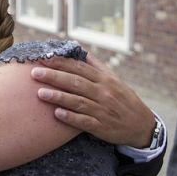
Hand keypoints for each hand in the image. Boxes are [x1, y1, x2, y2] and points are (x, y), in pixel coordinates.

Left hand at [31, 54, 154, 147]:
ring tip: (41, 93)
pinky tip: (57, 114)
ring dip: (59, 97)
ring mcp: (102, 110)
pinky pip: (84, 122)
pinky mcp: (102, 127)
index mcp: (104, 80)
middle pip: (76, 82)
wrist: (142, 125)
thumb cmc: (123, 99)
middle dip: (54, 76)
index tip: (44, 58)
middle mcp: (103, 93)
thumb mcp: (113, 79)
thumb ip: (95, 65)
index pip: (79, 68)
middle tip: (35, 73)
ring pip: (78, 102)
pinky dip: (71, 117)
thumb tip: (77, 48)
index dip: (61, 63)